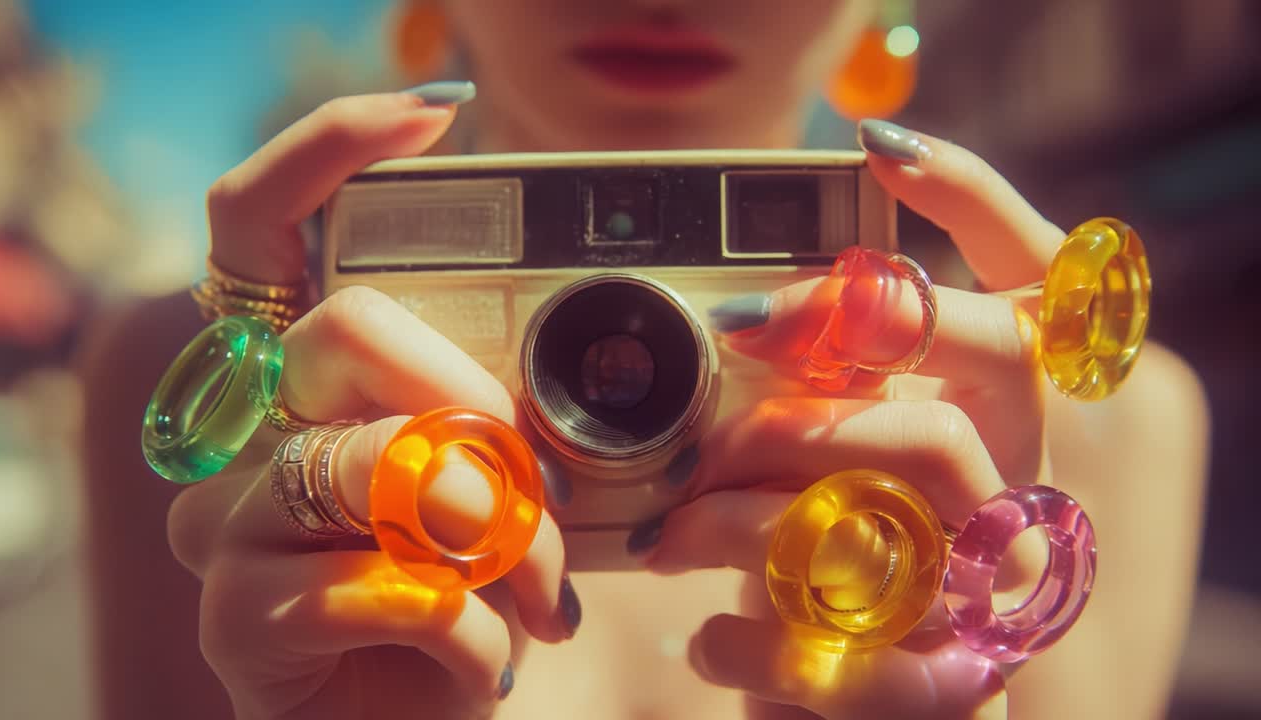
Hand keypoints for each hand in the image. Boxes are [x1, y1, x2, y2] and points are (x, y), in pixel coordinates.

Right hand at [166, 90, 575, 719]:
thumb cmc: (478, 598)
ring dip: (496, 537)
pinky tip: (484, 661)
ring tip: (542, 601)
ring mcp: (230, 523)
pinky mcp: (238, 619)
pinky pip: (367, 585)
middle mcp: (250, 429)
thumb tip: (574, 380)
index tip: (436, 119)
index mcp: (310, 379)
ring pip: (370, 463)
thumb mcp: (517, 487)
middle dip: (481, 410)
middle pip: (344, 331)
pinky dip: (465, 631)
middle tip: (542, 498)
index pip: (262, 229)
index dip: (326, 153)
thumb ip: (514, 420)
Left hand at [647, 122, 1073, 718]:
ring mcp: (980, 603)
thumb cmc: (823, 560)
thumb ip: (794, 388)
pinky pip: (838, 659)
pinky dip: (745, 639)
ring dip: (736, 528)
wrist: (860, 707)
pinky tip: (708, 633)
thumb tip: (710, 318)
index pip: (1034, 287)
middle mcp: (1009, 496)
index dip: (973, 208)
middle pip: (933, 430)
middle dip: (787, 419)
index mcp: (993, 417)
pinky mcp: (939, 695)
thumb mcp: (805, 456)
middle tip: (686, 445)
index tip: (873, 151)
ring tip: (666, 536)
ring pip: (869, 540)